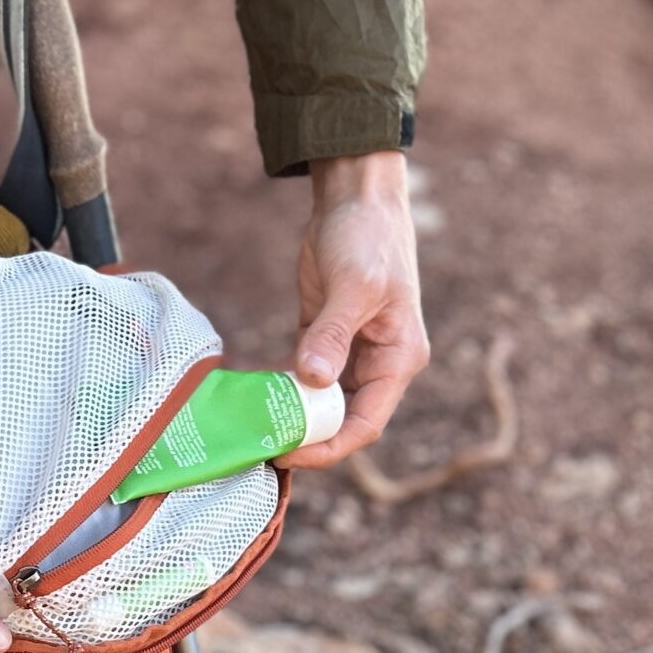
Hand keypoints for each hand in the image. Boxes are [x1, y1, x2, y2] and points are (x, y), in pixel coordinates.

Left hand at [281, 151, 430, 469]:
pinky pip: (302, 378)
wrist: (356, 198)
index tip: (290, 453)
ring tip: (254, 434)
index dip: (330, 445)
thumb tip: (313, 380)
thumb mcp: (354, 287)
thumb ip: (332, 335)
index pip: (366, 422)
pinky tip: (254, 402)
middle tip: (261, 448)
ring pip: (321, 403)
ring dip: (292, 418)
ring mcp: (350, 353)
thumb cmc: (369, 238)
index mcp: (398, 359)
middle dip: (307, 438)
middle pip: (342, 420)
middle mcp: (378, 363)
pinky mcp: (323, 339)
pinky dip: (282, 391)